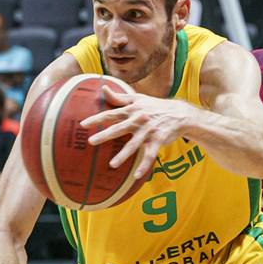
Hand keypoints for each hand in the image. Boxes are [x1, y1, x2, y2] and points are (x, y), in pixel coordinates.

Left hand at [81, 83, 195, 178]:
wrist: (179, 113)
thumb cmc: (155, 106)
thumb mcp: (138, 99)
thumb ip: (119, 97)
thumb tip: (103, 88)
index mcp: (132, 110)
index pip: (111, 114)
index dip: (97, 118)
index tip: (83, 124)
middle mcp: (139, 119)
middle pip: (119, 128)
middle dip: (105, 135)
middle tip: (91, 141)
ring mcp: (149, 130)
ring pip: (134, 144)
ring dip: (123, 155)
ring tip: (112, 165)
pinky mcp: (158, 139)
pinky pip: (150, 154)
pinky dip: (144, 165)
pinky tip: (136, 176)